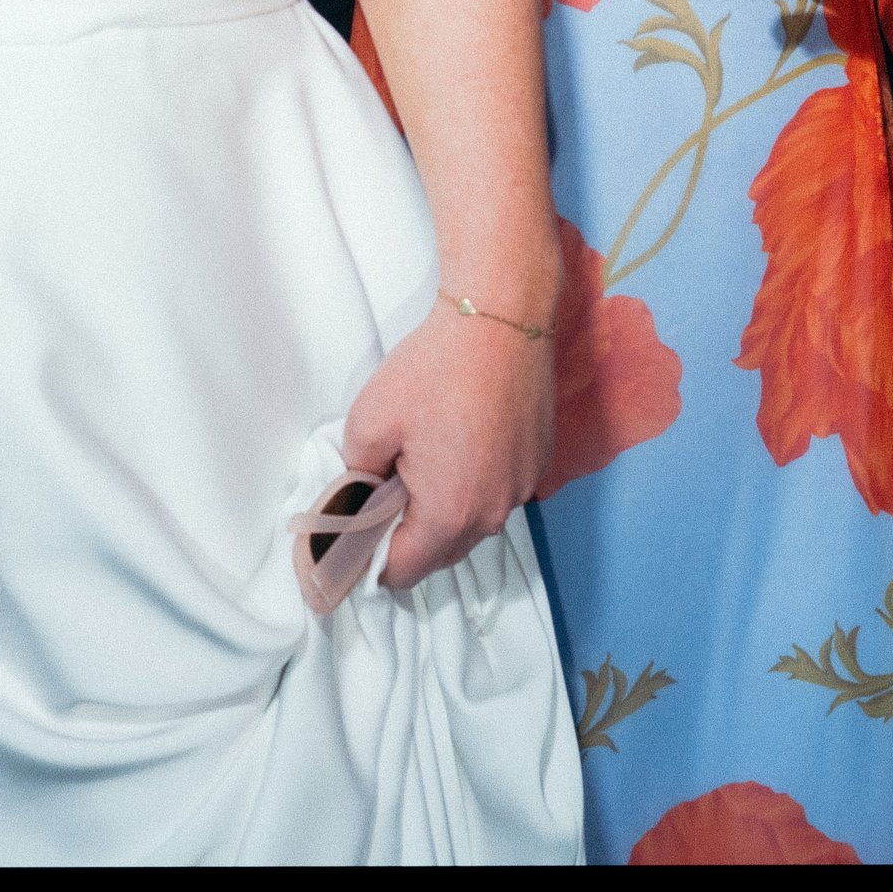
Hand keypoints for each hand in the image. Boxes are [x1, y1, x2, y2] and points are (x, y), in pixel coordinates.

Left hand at [342, 291, 555, 590]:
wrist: (500, 320)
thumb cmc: (435, 370)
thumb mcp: (369, 420)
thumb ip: (356, 475)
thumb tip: (359, 497)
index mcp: (448, 515)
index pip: (403, 571)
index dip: (371, 559)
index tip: (355, 534)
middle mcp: (492, 514)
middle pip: (440, 554)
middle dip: (408, 535)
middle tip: (383, 492)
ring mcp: (520, 489)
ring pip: (473, 524)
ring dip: (444, 510)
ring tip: (422, 461)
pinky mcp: (536, 461)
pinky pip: (497, 493)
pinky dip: (475, 484)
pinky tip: (459, 442)